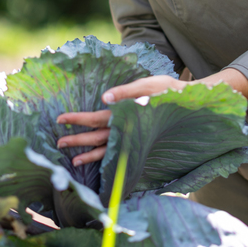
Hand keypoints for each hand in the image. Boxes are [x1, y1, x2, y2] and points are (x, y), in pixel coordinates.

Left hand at [56, 75, 185, 166]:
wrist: (189, 105)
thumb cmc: (169, 91)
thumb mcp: (149, 85)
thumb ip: (126, 91)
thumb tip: (104, 98)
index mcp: (125, 115)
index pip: (96, 119)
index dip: (77, 120)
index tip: (60, 119)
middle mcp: (127, 130)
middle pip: (97, 138)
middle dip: (77, 141)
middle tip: (58, 143)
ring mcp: (132, 138)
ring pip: (107, 150)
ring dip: (89, 155)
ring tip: (73, 161)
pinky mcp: (137, 140)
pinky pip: (118, 152)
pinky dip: (105, 157)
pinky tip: (96, 160)